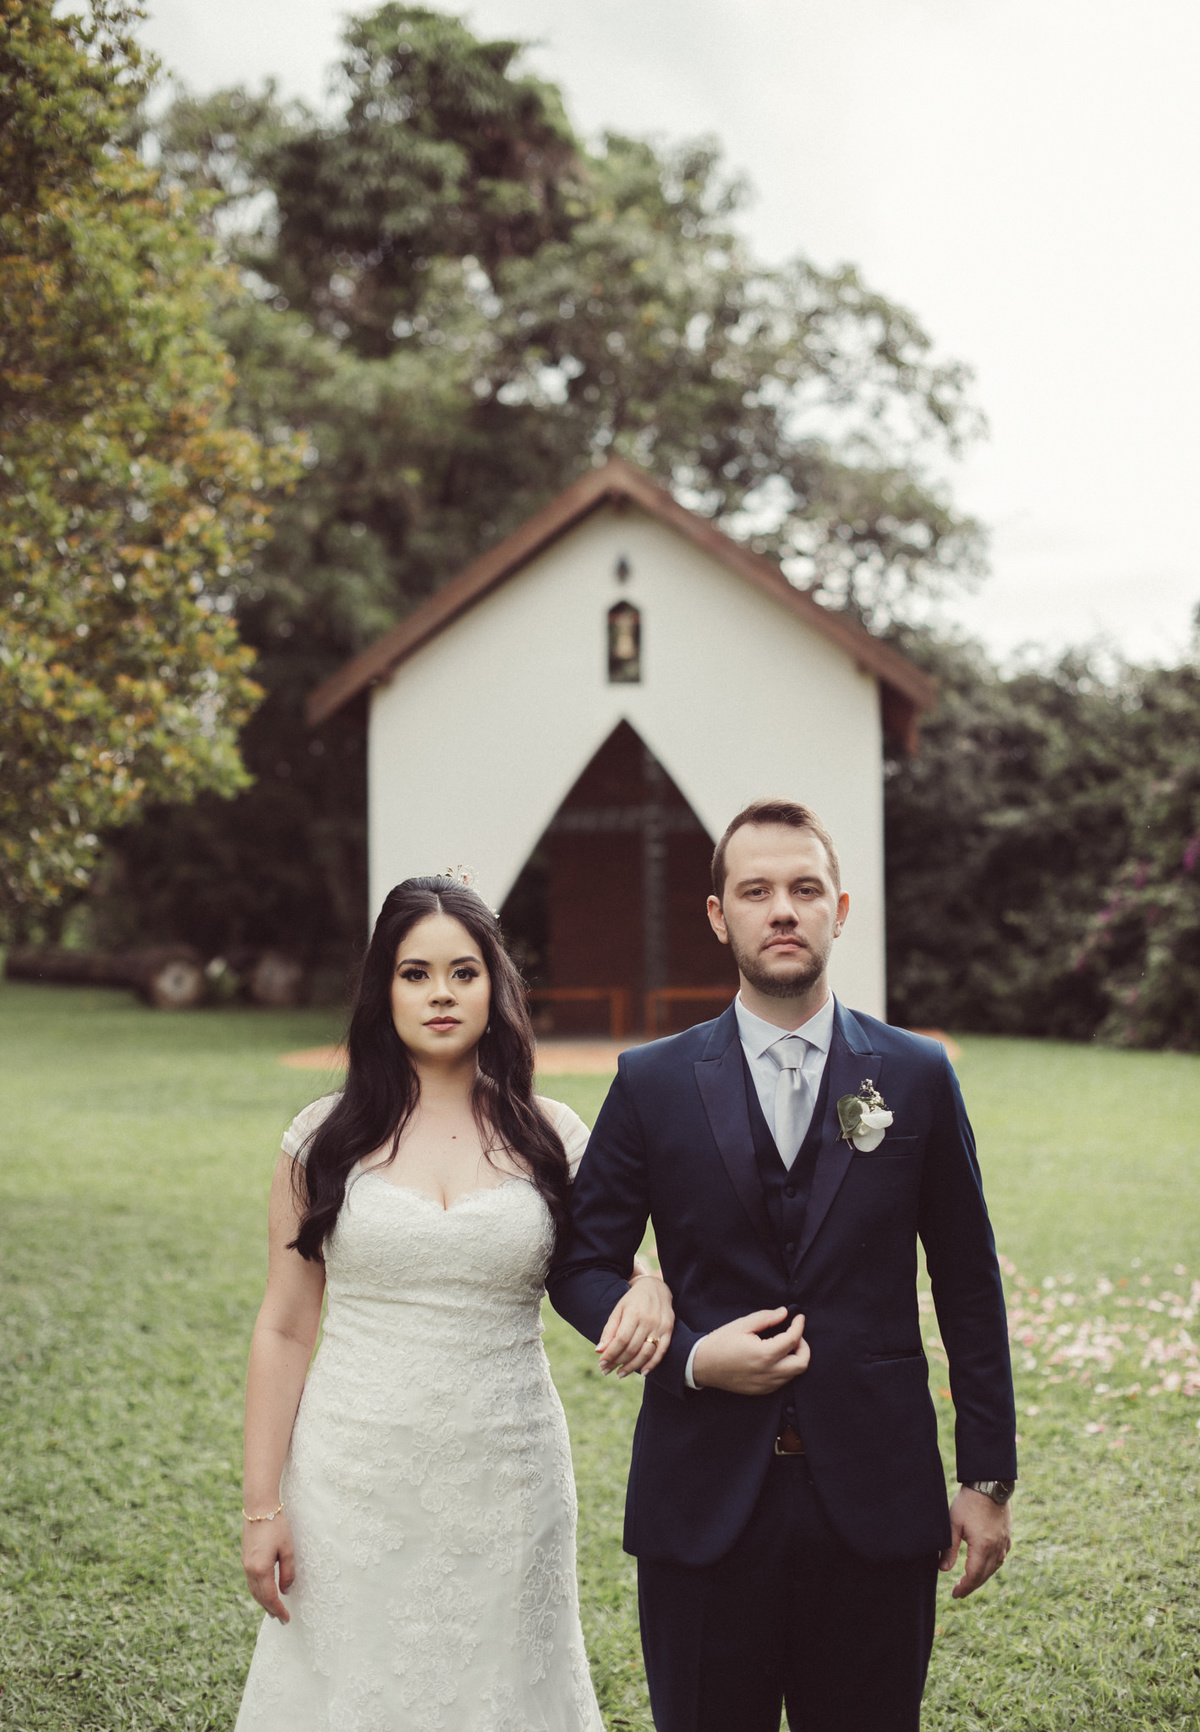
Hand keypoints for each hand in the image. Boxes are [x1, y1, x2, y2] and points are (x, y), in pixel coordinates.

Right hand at [242, 1510, 294, 1621]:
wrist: (258, 1507)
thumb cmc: (276, 1526)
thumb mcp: (287, 1549)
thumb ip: (288, 1572)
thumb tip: (286, 1591)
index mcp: (261, 1569)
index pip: (270, 1597)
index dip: (278, 1609)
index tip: (286, 1618)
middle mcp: (250, 1570)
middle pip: (260, 1597)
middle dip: (270, 1609)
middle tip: (280, 1619)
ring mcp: (245, 1564)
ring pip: (253, 1590)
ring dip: (263, 1602)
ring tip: (272, 1610)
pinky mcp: (245, 1558)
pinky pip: (251, 1582)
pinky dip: (258, 1592)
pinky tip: (264, 1592)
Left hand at [597, 1275, 673, 1377]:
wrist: (656, 1287)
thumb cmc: (633, 1300)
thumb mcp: (618, 1310)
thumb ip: (609, 1330)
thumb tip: (598, 1350)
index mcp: (633, 1313)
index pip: (621, 1340)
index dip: (610, 1354)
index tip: (601, 1363)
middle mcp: (648, 1320)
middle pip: (632, 1348)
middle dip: (617, 1362)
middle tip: (607, 1370)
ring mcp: (660, 1326)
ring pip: (645, 1353)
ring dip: (632, 1367)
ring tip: (620, 1374)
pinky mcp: (669, 1331)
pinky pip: (661, 1352)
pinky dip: (652, 1364)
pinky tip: (642, 1372)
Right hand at [691, 1307, 809, 1393]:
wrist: (702, 1365)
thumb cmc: (720, 1343)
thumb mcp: (742, 1324)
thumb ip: (766, 1317)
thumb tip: (784, 1313)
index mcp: (764, 1354)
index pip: (793, 1340)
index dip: (799, 1326)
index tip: (799, 1318)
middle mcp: (768, 1373)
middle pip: (802, 1363)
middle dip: (803, 1347)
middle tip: (794, 1334)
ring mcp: (765, 1385)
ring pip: (794, 1374)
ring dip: (795, 1358)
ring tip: (784, 1345)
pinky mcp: (761, 1391)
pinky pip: (782, 1381)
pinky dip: (785, 1368)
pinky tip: (775, 1357)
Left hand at [939, 1487, 1011, 1598]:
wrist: (990, 1484)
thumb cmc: (969, 1502)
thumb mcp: (953, 1524)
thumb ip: (949, 1549)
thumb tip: (944, 1570)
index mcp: (983, 1547)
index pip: (973, 1576)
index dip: (964, 1588)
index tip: (955, 1594)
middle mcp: (996, 1549)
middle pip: (984, 1575)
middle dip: (972, 1585)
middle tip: (959, 1592)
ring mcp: (1004, 1543)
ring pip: (994, 1568)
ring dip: (982, 1576)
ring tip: (970, 1580)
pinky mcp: (1007, 1536)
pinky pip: (1001, 1557)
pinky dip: (992, 1565)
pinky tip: (985, 1565)